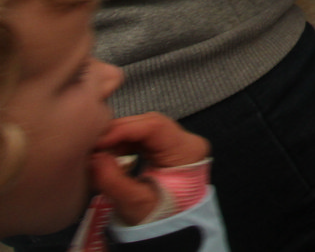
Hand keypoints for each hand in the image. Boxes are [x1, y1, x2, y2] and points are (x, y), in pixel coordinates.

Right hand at [89, 113, 209, 225]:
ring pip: (144, 127)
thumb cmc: (158, 216)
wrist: (171, 226)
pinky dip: (124, 143)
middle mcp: (186, 141)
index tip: (97, 143)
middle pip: (148, 123)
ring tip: (99, 154)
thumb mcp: (135, 203)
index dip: (123, 130)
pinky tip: (111, 155)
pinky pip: (143, 137)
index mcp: (187, 151)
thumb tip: (94, 157)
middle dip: (118, 132)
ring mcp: (177, 142)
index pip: (154, 126)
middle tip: (93, 148)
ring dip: (119, 138)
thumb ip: (114, 180)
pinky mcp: (166, 147)